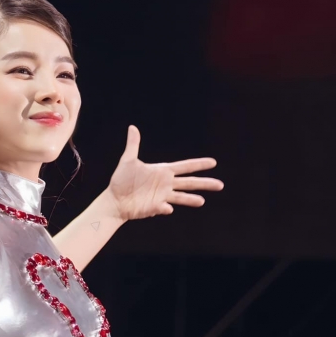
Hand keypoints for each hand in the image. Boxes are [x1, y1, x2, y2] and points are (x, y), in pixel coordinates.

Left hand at [105, 125, 222, 220]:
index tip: (213, 162)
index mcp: (163, 171)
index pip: (185, 166)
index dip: (199, 164)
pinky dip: (167, 208)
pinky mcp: (156, 208)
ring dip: (191, 199)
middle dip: (205, 183)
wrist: (115, 200)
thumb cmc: (121, 180)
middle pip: (190, 183)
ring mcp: (162, 197)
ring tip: (202, 201)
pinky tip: (169, 209)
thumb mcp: (127, 161)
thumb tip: (132, 127)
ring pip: (182, 197)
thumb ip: (133, 145)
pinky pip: (164, 208)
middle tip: (220, 185)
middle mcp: (166, 184)